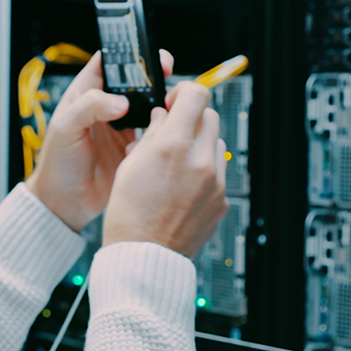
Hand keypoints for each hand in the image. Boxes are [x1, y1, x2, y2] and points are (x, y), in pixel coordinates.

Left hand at [25, 49, 173, 231]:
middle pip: (135, 78)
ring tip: (170, 101)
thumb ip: (89, 108)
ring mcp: (123, 125)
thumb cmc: (56, 164)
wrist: (65, 202)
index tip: (146, 53)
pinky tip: (164, 129)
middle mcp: (106, 105)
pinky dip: (162, 127)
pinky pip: (155, 130)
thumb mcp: (65, 129)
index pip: (109, 61)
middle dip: (153, 73)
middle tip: (167, 72)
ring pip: (149, 102)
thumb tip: (120, 102)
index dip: (128, 53)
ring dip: (161, 100)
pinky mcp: (135, 145)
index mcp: (86, 92)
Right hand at [102, 81, 227, 256]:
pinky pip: (217, 172)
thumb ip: (150, 135)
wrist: (145, 258)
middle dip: (192, 118)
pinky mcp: (222, 200)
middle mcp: (199, 160)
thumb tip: (162, 117)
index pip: (195, 95)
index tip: (175, 100)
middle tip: (174, 130)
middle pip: (209, 116)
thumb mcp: (128, 167)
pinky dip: (203, 171)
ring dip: (200, 144)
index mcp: (172, 146)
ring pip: (216, 143)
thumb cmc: (129, 217)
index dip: (184, 92)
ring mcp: (214, 182)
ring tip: (177, 162)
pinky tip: (183, 186)